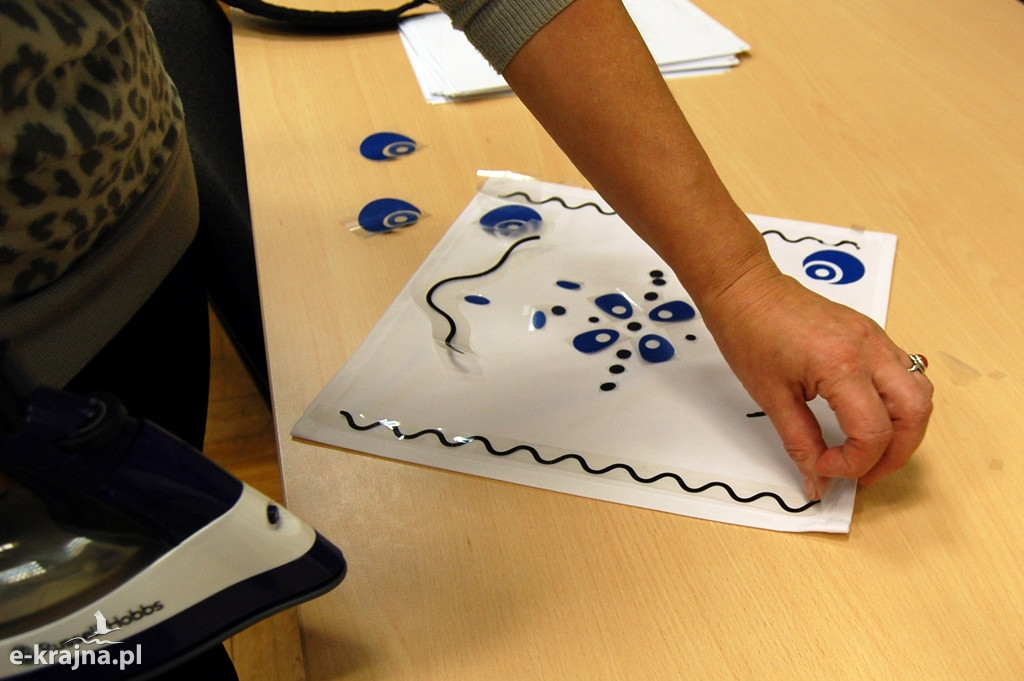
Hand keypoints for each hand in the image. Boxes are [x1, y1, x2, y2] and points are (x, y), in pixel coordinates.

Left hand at [702, 265, 933, 499]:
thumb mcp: (771, 397)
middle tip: (864, 472)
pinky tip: (870, 416)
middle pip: (914, 414)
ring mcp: (876, 338)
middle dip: (896, 454)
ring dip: (904, 429)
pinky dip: (898, 403)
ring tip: (871, 450)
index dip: (853, 464)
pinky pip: (906, 373)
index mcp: (841, 365)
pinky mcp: (872, 334)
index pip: (873, 433)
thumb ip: (800, 443)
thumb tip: (817, 479)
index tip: (825, 468)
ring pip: (920, 393)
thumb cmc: (750, 332)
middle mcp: (869, 349)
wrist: (745, 290)